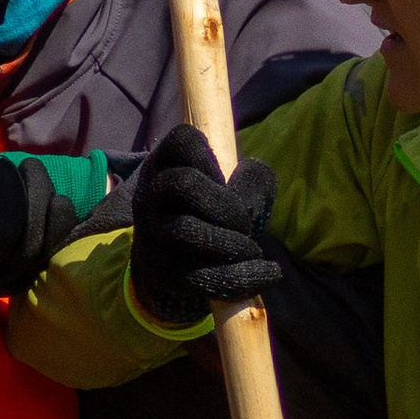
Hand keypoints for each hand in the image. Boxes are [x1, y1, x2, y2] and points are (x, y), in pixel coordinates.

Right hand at [126, 124, 279, 328]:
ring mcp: (152, 233)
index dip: (210, 159)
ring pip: (183, 230)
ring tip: (252, 251)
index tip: (223, 180)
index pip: (183, 142)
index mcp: (166, 163)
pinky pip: (196, 275)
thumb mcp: (234, 185)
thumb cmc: (213, 210)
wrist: (177, 256)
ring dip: (231, 243)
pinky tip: (268, 273)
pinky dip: (239, 277)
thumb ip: (252, 178)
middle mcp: (151, 194)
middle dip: (225, 205)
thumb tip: (249, 173)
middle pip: (182, 184)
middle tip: (243, 222)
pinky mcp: (161, 270)